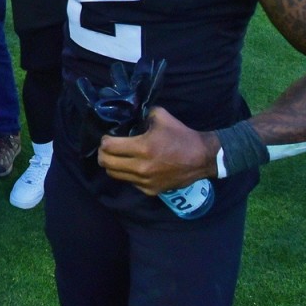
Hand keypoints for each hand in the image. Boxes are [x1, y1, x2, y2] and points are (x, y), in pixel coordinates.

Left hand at [97, 107, 218, 195]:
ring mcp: (145, 181)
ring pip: (115, 175)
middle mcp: (141, 167)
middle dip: (103, 154)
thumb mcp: (161, 117)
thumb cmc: (182, 136)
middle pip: (106, 163)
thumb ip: (143, 114)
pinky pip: (130, 182)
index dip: (104, 140)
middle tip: (107, 148)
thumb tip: (129, 115)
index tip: (108, 137)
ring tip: (118, 157)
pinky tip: (134, 166)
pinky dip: (127, 174)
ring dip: (112, 165)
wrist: (202, 158)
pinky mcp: (151, 190)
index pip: (108, 147)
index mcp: (143, 148)